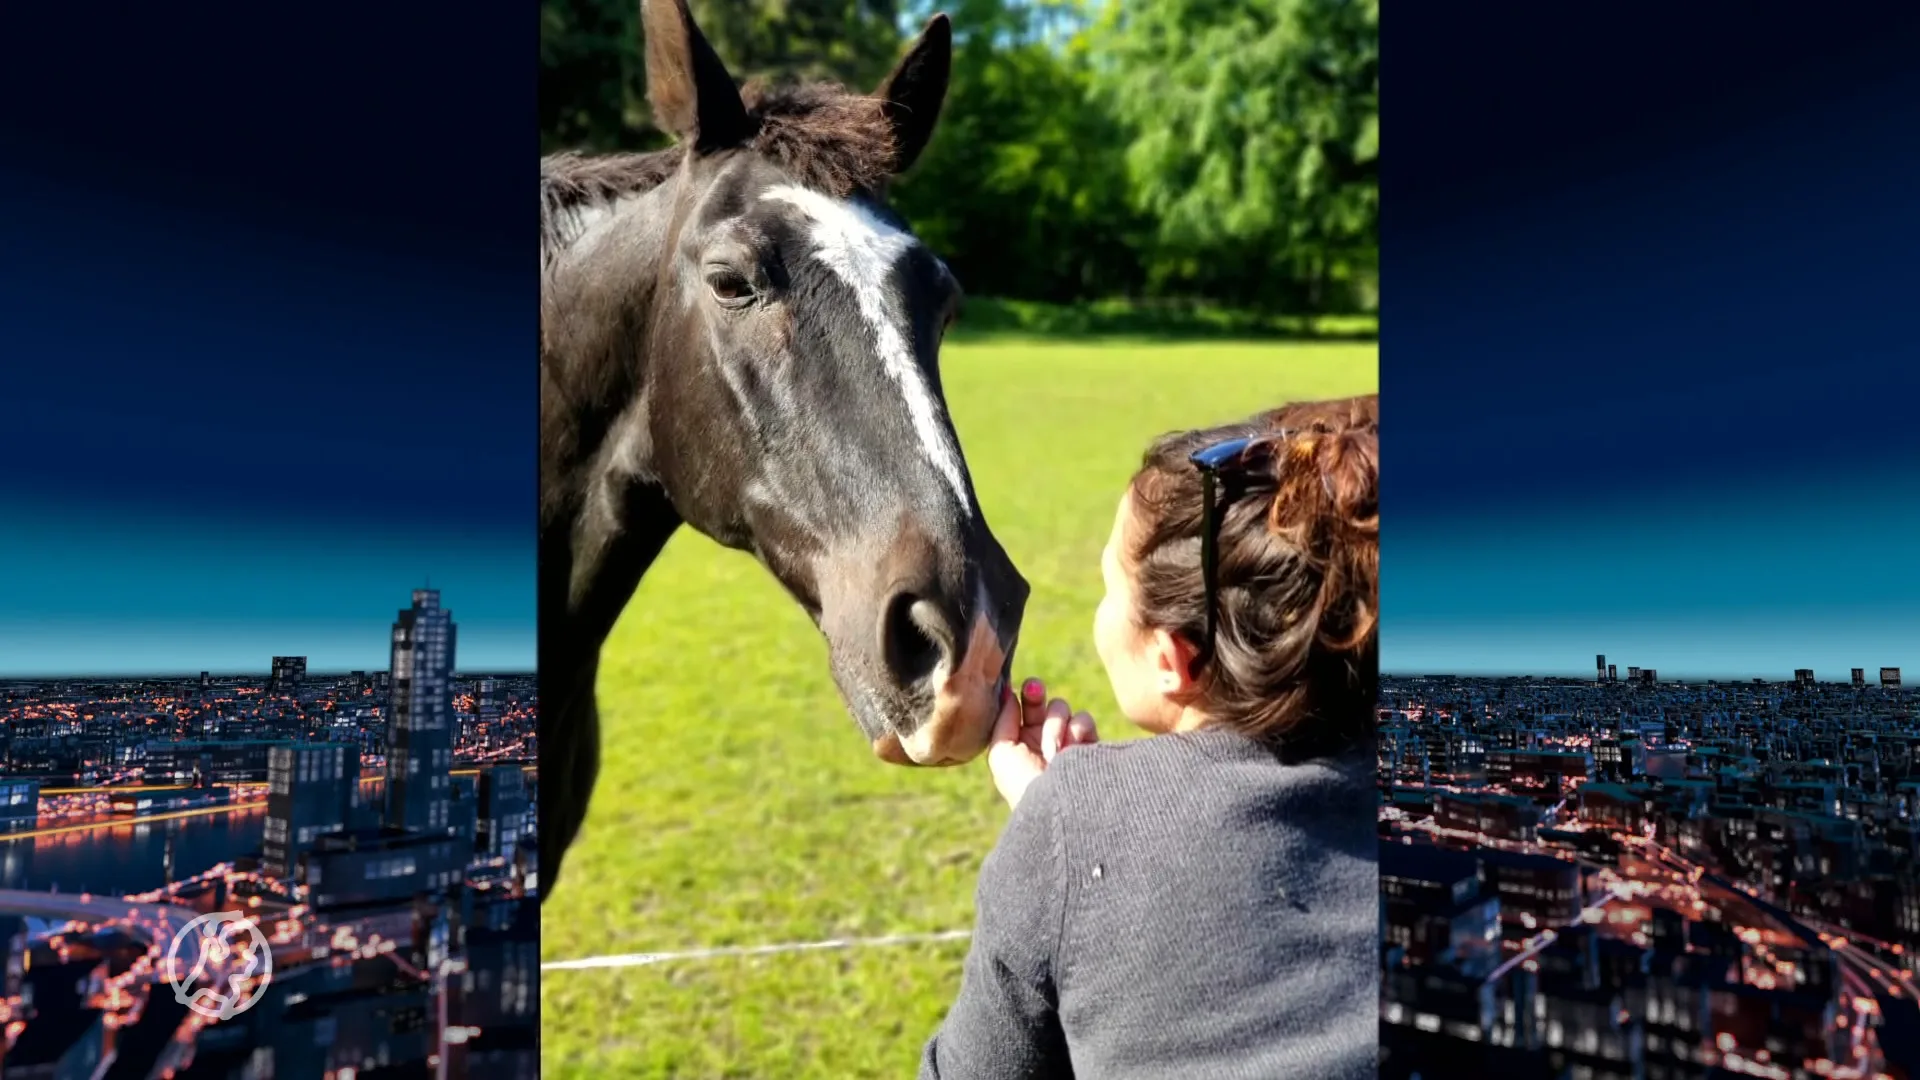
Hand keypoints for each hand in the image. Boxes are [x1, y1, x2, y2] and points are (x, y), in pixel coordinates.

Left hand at [987, 678, 1098, 809]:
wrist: (1057, 807)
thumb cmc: (1022, 784)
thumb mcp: (1001, 753)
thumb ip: (1003, 720)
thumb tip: (1010, 694)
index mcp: (1020, 743)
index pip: (1020, 709)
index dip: (1019, 697)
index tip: (1019, 690)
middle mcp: (1043, 740)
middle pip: (1041, 702)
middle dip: (1035, 693)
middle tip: (1034, 689)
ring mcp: (1067, 741)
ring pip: (1061, 708)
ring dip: (1054, 724)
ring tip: (1053, 751)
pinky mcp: (1090, 745)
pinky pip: (1083, 719)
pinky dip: (1076, 730)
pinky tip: (1071, 750)